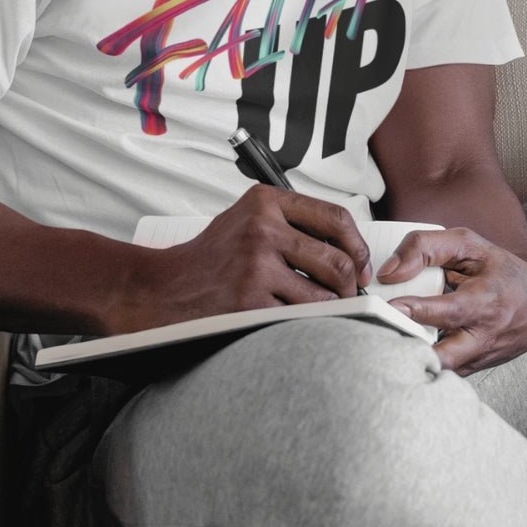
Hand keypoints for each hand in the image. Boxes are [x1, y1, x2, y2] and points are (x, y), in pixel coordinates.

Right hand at [136, 185, 372, 327]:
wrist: (164, 287)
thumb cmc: (210, 258)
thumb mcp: (248, 220)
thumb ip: (292, 223)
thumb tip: (348, 246)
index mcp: (265, 202)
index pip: (336, 217)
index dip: (358, 245)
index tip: (362, 263)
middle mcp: (262, 228)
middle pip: (337, 260)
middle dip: (351, 285)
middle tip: (350, 295)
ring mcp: (255, 266)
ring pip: (323, 295)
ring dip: (330, 309)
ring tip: (321, 310)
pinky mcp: (249, 301)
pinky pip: (299, 317)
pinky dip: (305, 324)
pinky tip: (295, 321)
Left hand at [376, 227, 526, 374]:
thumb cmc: (499, 270)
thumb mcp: (467, 245)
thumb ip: (425, 248)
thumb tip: (388, 272)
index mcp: (486, 301)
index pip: (450, 311)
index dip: (417, 311)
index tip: (390, 307)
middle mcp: (484, 336)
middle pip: (444, 357)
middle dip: (411, 350)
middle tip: (379, 337)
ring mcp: (478, 358)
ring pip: (440, 371)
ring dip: (411, 360)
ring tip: (383, 346)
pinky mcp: (472, 369)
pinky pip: (441, 374)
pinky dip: (420, 364)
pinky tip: (401, 350)